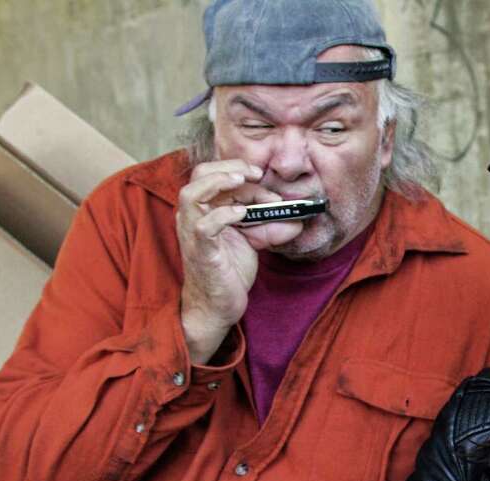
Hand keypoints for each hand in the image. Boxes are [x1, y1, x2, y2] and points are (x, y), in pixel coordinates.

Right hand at [175, 159, 303, 363]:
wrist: (219, 304)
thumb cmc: (230, 271)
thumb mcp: (254, 241)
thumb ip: (270, 226)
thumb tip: (297, 219)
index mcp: (204, 209)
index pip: (218, 176)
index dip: (243, 174)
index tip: (264, 178)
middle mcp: (193, 216)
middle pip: (200, 174)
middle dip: (230, 167)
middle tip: (256, 173)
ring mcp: (192, 232)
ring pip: (191, 193)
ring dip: (219, 182)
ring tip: (242, 180)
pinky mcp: (200, 250)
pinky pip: (204, 226)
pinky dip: (224, 214)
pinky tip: (243, 213)